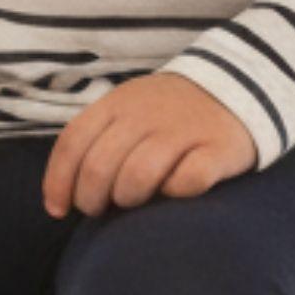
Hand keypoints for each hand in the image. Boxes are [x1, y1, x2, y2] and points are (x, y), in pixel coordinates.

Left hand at [41, 73, 259, 218]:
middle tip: (102, 209)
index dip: (58, 181)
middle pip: (100, 167)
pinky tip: (174, 193)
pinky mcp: (219, 148)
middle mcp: (146, 116)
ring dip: (129, 198)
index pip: (73, 143)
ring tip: (135, 202)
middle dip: (92, 199)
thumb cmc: (167, 112)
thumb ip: (95, 140)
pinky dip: (176, 193)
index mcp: (117, 104)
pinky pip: (188, 181)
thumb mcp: (126, 110)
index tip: (58, 209)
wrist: (237, 84)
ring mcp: (183, 131)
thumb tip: (61, 195)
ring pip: (138, 176)